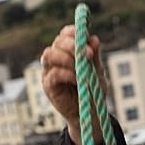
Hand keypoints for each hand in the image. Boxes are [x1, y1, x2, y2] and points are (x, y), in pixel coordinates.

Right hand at [38, 25, 108, 142]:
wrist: (90, 112)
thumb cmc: (93, 90)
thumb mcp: (97, 71)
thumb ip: (94, 56)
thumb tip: (94, 39)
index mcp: (68, 52)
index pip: (64, 34)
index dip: (72, 32)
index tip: (86, 36)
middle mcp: (56, 59)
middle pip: (56, 42)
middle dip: (72, 45)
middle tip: (88, 54)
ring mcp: (50, 71)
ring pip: (49, 54)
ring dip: (66, 57)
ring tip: (80, 66)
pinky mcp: (48, 86)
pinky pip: (53, 74)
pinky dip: (66, 73)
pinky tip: (77, 78)